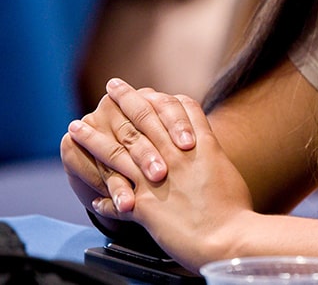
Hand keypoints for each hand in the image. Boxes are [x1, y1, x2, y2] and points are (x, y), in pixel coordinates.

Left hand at [69, 82, 253, 266]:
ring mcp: (157, 178)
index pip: (177, 109)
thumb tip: (202, 151)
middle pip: (144, 119)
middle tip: (111, 87)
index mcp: (200, 145)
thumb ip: (208, 157)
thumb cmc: (234, 208)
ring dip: (93, 138)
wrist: (228, 235)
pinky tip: (96, 201)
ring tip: (77, 128)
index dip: (159, 97)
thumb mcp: (225, 170)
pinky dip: (106, 198)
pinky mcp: (146, 205)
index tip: (146, 91)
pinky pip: (117, 198)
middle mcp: (175, 156)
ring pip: (118, 151)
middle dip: (124, 101)